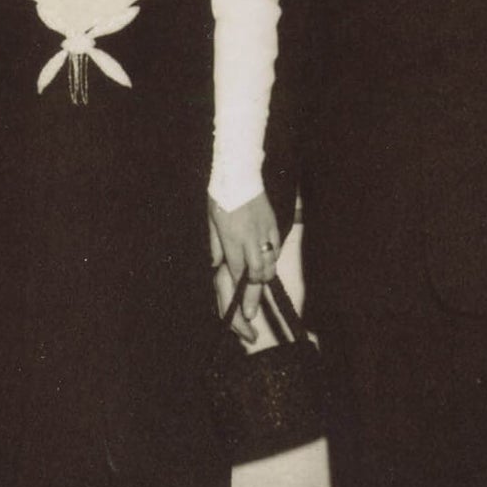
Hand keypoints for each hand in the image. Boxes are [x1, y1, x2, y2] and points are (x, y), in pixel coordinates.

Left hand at [210, 196, 280, 342]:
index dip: (240, 292)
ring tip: (258, 286)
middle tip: (251, 312)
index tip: (243, 311)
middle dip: (254, 295)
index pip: (238, 272)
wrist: (239, 173)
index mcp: (231, 239)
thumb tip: (216, 264)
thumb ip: (215, 245)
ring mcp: (263, 232)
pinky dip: (272, 260)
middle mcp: (249, 239)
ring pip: (269, 264)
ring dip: (264, 277)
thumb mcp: (211, 221)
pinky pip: (275, 249)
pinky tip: (267, 264)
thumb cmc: (221, 196)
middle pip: (257, 274)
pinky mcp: (273, 225)